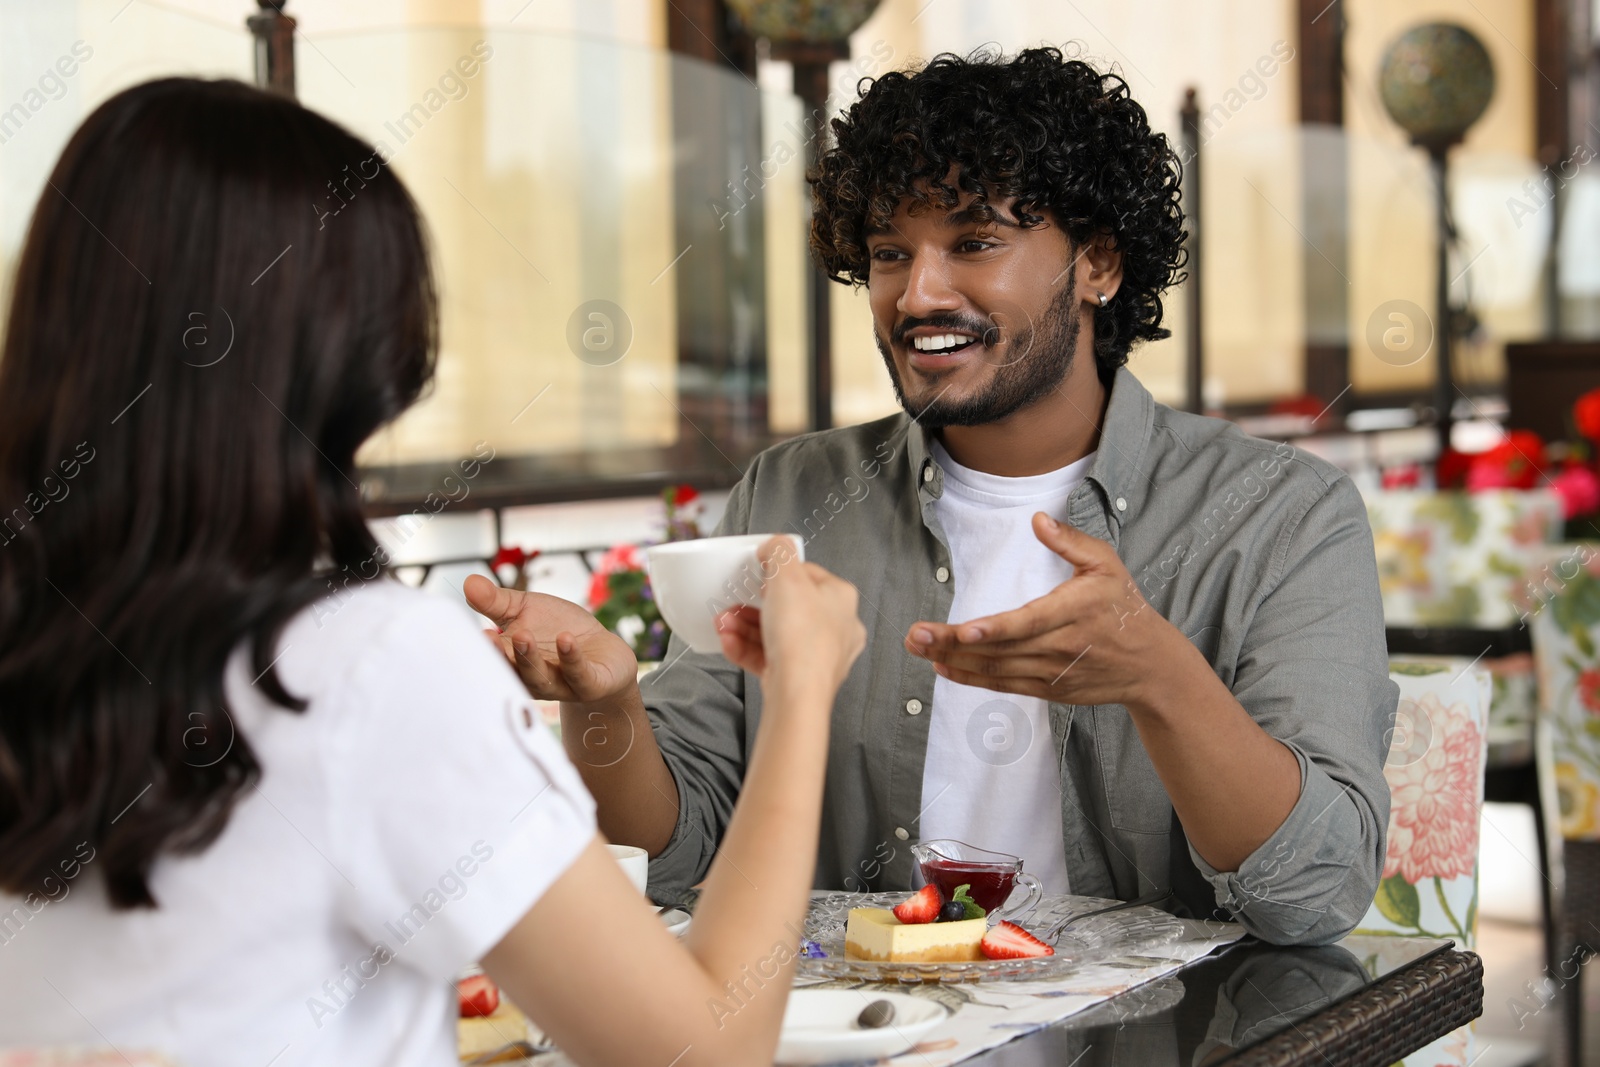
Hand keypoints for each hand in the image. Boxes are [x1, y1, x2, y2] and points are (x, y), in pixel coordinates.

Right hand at [463, 574, 637, 703]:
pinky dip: (570, 658)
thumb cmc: (559, 630)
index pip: (492, 659)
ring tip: (522, 634)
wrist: (605, 655)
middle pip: (512, 672)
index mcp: (512, 664)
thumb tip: (468, 582)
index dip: (481, 649)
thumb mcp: (527, 610)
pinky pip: (579, 675)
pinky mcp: (591, 685)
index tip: (469, 632)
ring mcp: (561, 685)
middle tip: (488, 636)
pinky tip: (566, 638)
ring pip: (541, 678)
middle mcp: (532, 679)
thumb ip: (497, 601)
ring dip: (530, 658)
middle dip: (500, 656)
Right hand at [715, 537, 864, 694]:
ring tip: (722, 623)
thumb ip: (779, 551)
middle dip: (751, 604)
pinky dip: (746, 648)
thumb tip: (774, 546)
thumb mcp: (787, 577)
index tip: (758, 572)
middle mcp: (836, 628)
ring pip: (775, 633)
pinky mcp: (799, 677)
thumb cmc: (802, 637)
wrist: (797, 694)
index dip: (780, 571)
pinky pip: (769, 656)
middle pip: (788, 606)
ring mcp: (818, 655)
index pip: (809, 574)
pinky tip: (727, 641)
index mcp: (841, 599)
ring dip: (743, 626)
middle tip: (732, 601)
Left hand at [904, 513, 1188, 708]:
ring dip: (953, 660)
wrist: (1150, 664)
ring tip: (917, 647)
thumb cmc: (1123, 607)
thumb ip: (1071, 542)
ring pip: (996, 670)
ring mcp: (1052, 672)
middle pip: (1000, 649)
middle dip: (953, 644)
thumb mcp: (1107, 565)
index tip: (962, 630)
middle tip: (913, 636)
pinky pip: (1003, 685)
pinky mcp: (1048, 689)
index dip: (994, 631)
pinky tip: (943, 667)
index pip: (1027, 624)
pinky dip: (971, 679)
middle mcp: (1060, 646)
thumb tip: (1037, 520)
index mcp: (1074, 612)